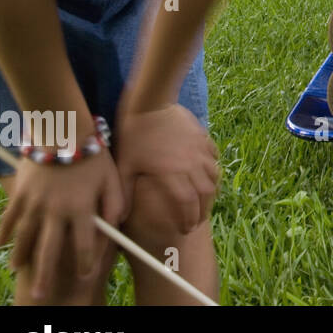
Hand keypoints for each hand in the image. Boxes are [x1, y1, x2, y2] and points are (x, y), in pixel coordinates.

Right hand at [0, 149, 124, 300]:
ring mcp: (35, 203)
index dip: (85, 262)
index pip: (85, 244)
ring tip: (19, 270)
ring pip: (25, 237)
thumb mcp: (112, 177)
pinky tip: (1, 245)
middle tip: (41, 295)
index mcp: (82, 208)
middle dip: (47, 274)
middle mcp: (57, 211)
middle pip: (50, 249)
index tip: (84, 275)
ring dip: (21, 256)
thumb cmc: (93, 154)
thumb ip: (116, 202)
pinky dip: (4, 232)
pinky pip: (10, 217)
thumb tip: (115, 224)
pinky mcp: (21, 193)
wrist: (63, 130)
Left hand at [114, 102, 218, 234]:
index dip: (188, 218)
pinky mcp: (203, 138)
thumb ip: (124, 194)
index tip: (185, 229)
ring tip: (205, 201)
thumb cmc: (134, 135)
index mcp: (172, 174)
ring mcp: (200, 150)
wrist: (150, 104)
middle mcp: (191, 164)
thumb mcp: (125, 166)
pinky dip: (213, 168)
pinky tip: (208, 173)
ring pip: (214, 176)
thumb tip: (118, 219)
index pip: (187, 204)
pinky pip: (214, 157)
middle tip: (196, 221)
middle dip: (202, 210)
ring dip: (211, 192)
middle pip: (205, 193)